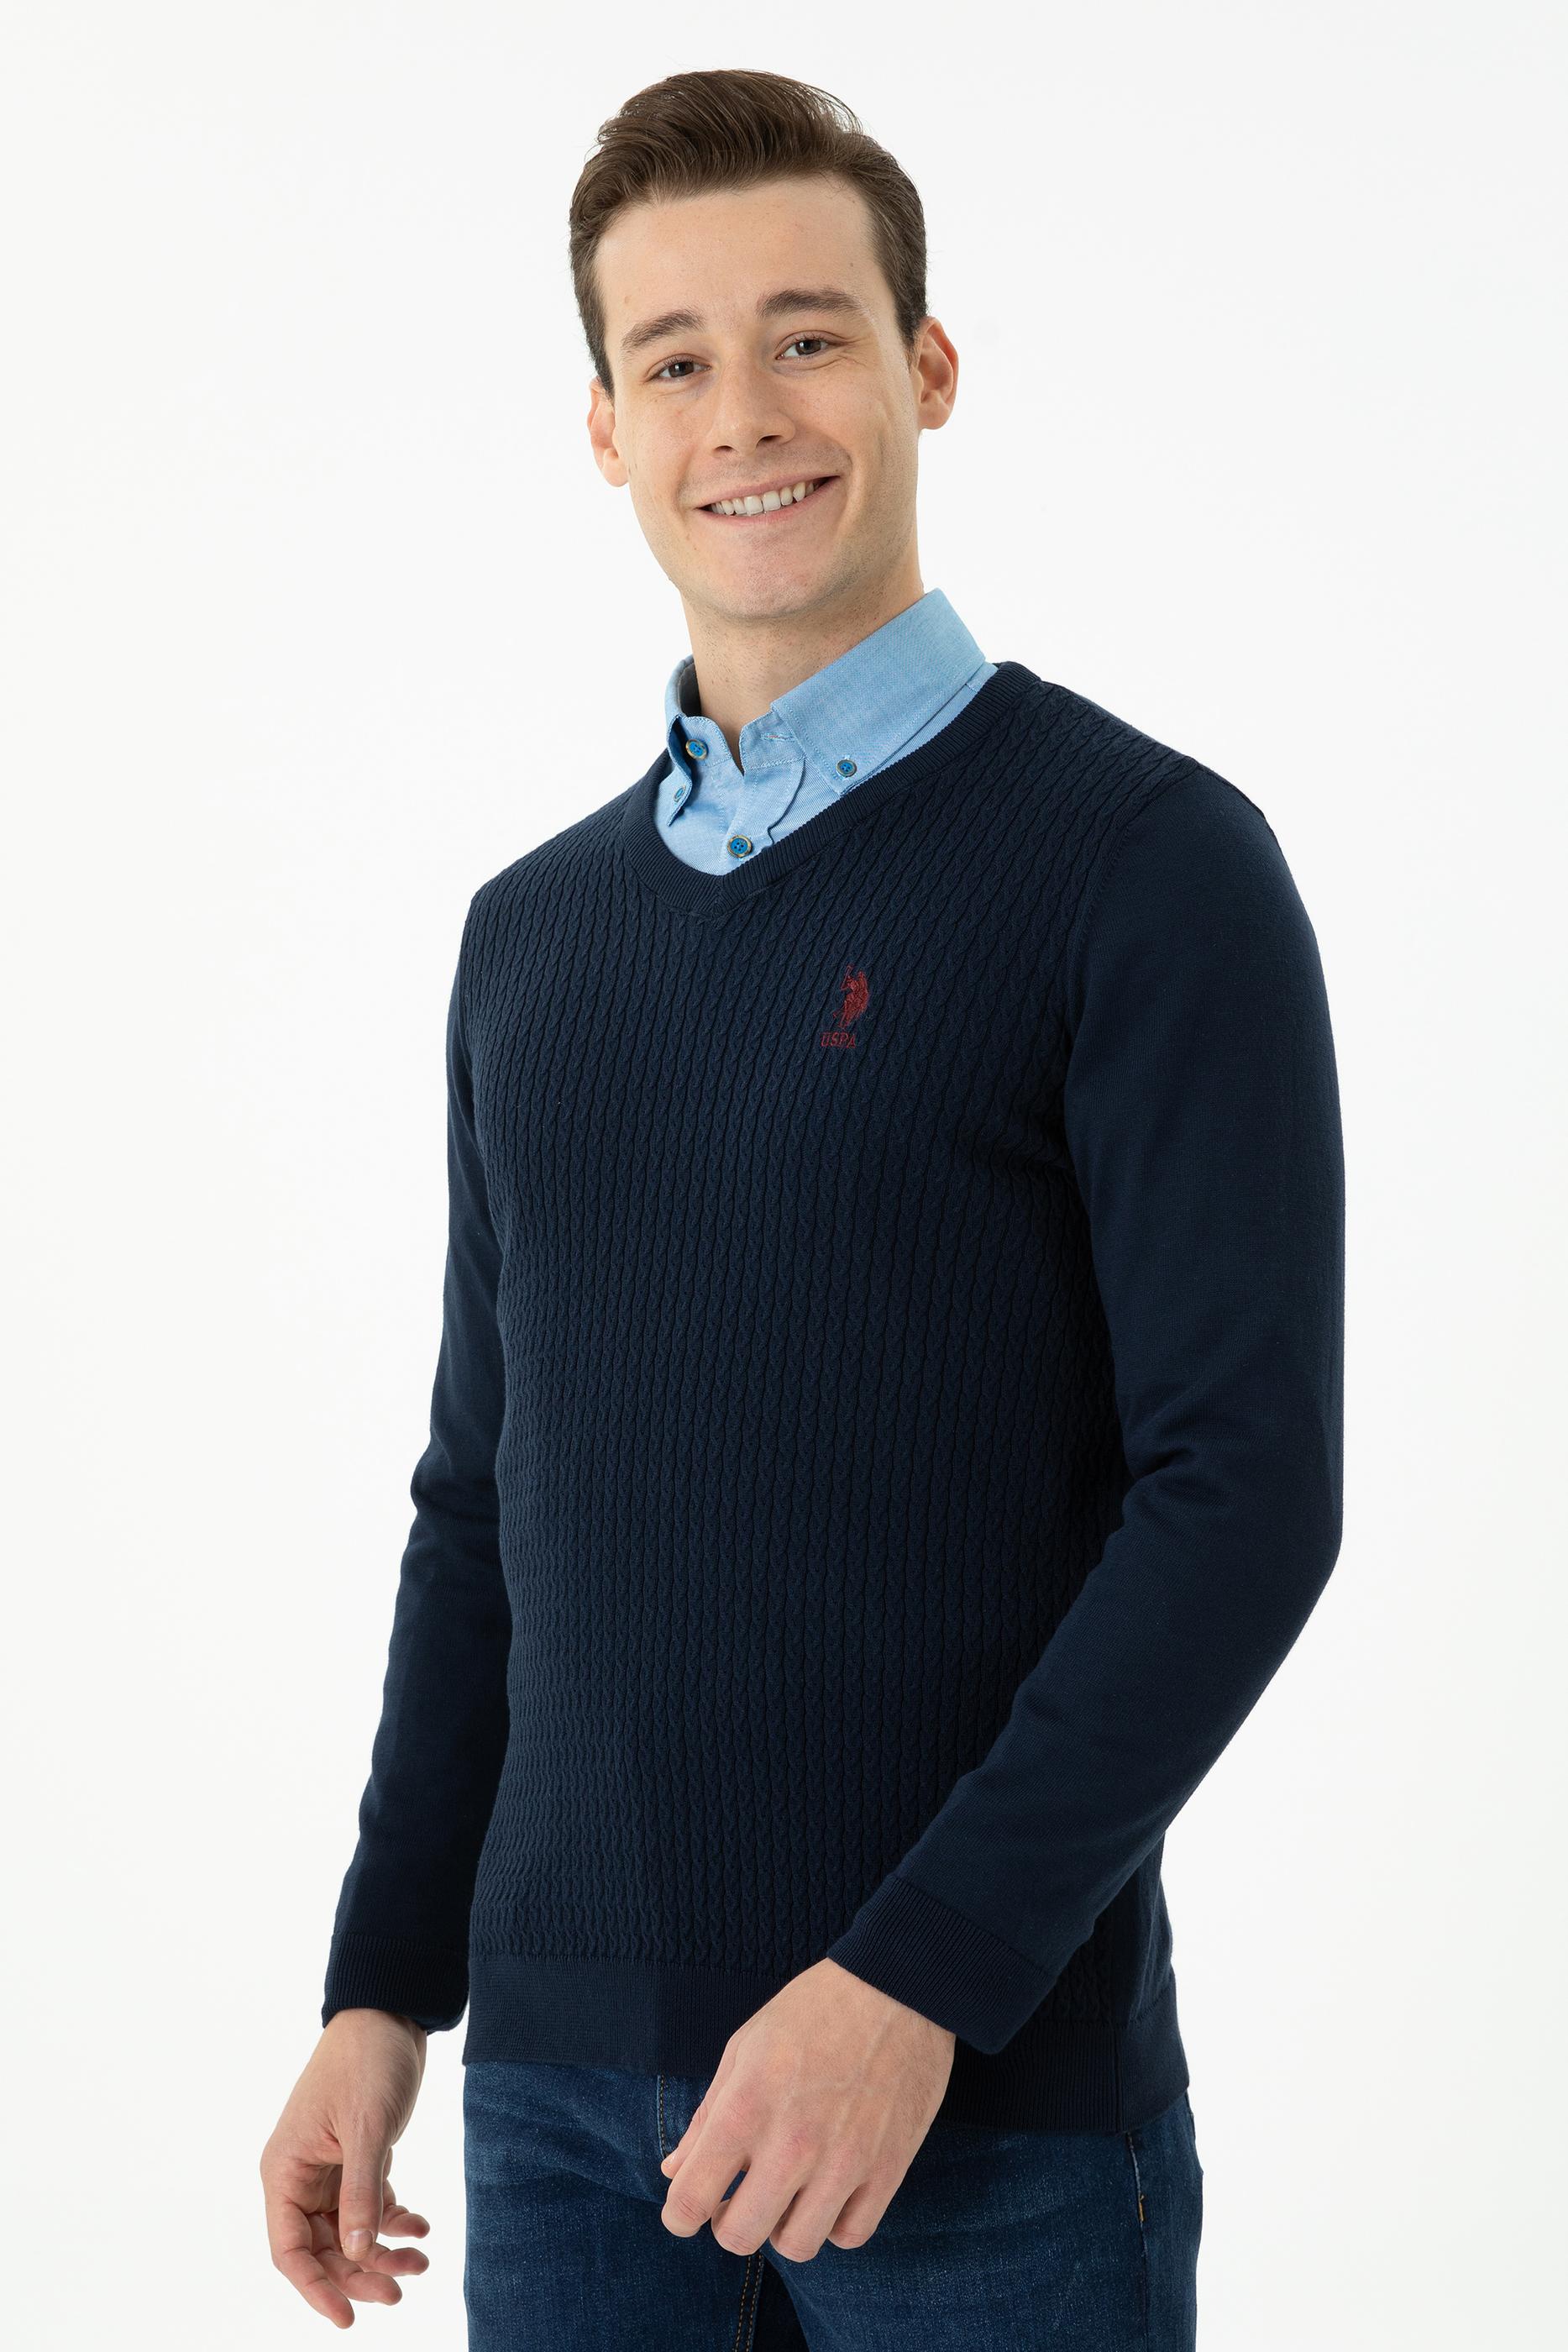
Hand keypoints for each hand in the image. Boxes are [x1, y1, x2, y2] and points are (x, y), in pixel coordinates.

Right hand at [260, 2009, 432, 2326]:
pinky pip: (370, 2207)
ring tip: (420, 2262)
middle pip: (323, 2248)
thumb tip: (358, 2255)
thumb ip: (361, 2194)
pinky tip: (420, 2228)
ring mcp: (330, 2169)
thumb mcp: (367, 2129)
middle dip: (359, 2274)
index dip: (315, 2288)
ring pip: (350, 2232)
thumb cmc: (368, 2061)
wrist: (390, 2013)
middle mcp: (301, 2175)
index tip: (347, 2319)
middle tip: (399, 2291)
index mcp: (285, 2169)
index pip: (289, 2249)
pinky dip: (394, 2222)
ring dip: (381, 2252)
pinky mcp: (358, 2158)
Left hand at [657, 1958, 955, 2261]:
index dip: (679, 2216)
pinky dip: (834, 2224)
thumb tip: (674, 2170)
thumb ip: (708, 2114)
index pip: (690, 2200)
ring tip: (786, 2195)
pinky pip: (850, 2235)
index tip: (687, 2210)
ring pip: (796, 2246)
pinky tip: (829, 2193)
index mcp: (746, 2107)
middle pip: (739, 2236)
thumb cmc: (813, 2009)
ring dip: (782, 2227)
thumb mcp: (745, 2046)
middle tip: (736, 2200)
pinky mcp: (887, 2169)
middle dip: (727, 2224)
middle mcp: (791, 2144)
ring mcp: (843, 2162)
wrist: (898, 1986)